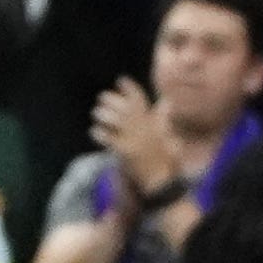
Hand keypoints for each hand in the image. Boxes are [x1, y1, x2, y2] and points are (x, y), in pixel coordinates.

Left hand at [89, 80, 175, 199]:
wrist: (161, 182)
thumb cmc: (165, 162)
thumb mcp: (168, 136)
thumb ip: (164, 119)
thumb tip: (166, 102)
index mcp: (153, 124)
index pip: (142, 101)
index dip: (130, 89)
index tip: (120, 79)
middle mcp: (144, 128)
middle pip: (127, 108)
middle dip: (114, 100)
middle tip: (102, 96)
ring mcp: (135, 139)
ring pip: (117, 121)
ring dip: (105, 115)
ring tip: (96, 112)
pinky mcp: (126, 152)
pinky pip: (110, 139)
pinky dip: (101, 134)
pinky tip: (93, 131)